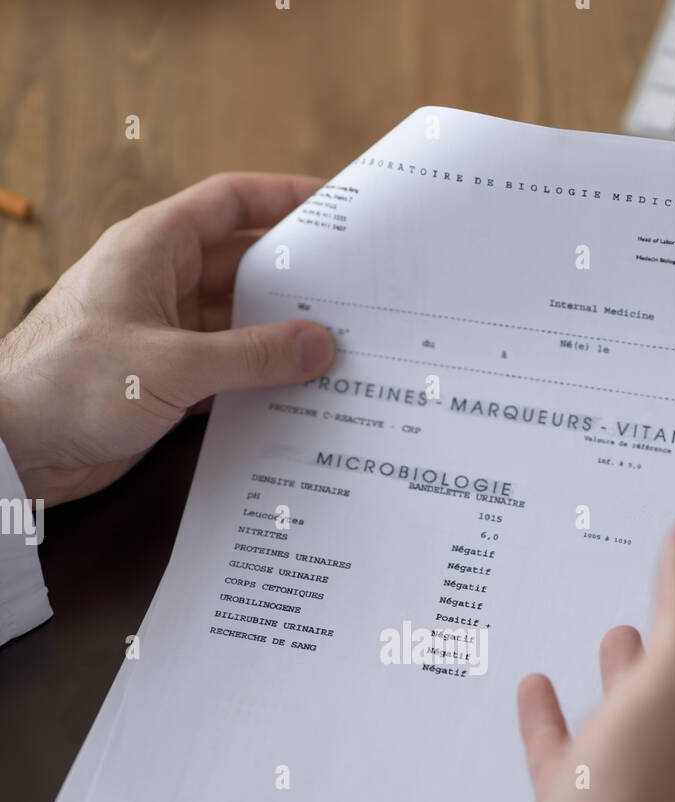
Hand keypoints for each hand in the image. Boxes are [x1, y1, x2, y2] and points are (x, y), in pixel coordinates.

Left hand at [0, 172, 335, 506]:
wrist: (15, 446)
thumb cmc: (70, 384)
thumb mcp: (174, 364)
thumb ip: (253, 355)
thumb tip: (319, 345)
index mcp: (153, 248)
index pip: (228, 202)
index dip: (282, 197)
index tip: (335, 204)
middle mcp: (159, 283)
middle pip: (242, 265)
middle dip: (295, 279)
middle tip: (355, 290)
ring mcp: (161, 333)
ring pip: (236, 323)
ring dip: (280, 337)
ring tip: (339, 347)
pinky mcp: (162, 380)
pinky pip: (225, 370)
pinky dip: (258, 379)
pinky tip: (298, 391)